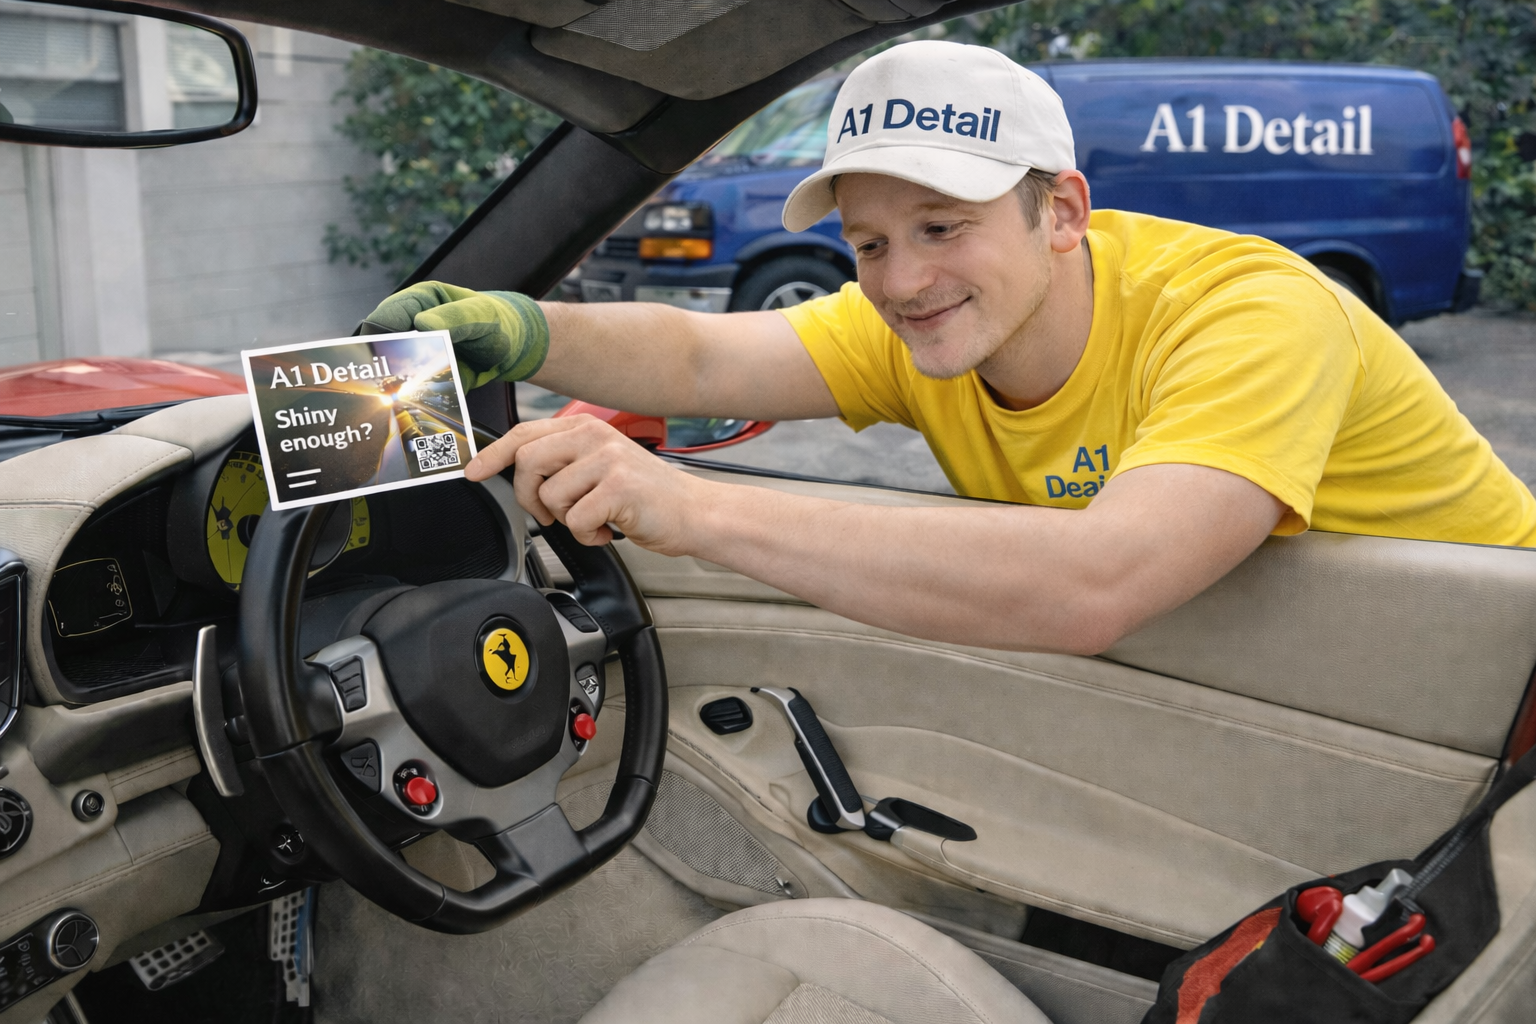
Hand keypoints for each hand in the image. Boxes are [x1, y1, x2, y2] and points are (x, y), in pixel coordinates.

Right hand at [359, 281, 549, 388]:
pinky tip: (413, 409)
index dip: (375, 337)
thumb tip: (422, 323)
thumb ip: (455, 318)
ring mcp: (416, 351)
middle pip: (382, 346)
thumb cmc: (497, 321)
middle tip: (382, 386)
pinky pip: (412, 389)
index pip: (385, 317)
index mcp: (419, 302)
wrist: (514, 346)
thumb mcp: (481, 315)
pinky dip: (412, 400)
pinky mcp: (425, 375)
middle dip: (380, 366)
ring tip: (393, 400)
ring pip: (392, 370)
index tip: (375, 358)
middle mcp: (411, 326)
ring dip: (393, 387)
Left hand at [466, 415, 704, 552]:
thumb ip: (565, 460)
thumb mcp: (602, 465)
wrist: (693, 512)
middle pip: (527, 462)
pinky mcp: (617, 489)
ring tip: (592, 520)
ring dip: (564, 520)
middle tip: (550, 513)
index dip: (493, 454)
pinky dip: (586, 535)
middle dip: (529, 497)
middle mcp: (595, 438)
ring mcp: (607, 461)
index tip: (473, 472)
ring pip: (550, 496)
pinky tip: (607, 530)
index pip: (524, 433)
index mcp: (586, 428)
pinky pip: (575, 520)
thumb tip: (520, 472)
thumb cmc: (647, 495)